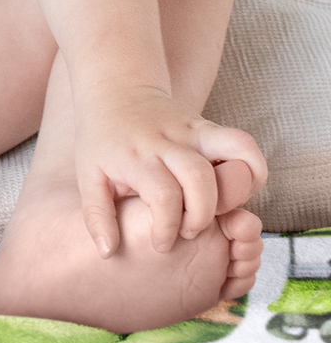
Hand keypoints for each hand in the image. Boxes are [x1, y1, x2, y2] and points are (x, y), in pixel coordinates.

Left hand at [73, 87, 265, 255]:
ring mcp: (192, 130)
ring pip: (232, 153)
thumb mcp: (88, 176)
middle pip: (201, 177)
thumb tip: (109, 252)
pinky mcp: (208, 126)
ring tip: (219, 211)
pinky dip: (253, 169)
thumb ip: (96, 216)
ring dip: (236, 191)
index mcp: (136, 156)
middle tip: (187, 231)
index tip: (161, 243)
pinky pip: (244, 144)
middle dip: (201, 215)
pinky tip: (237, 190)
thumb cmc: (102, 140)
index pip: (164, 195)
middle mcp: (167, 141)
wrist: (117, 89)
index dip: (168, 227)